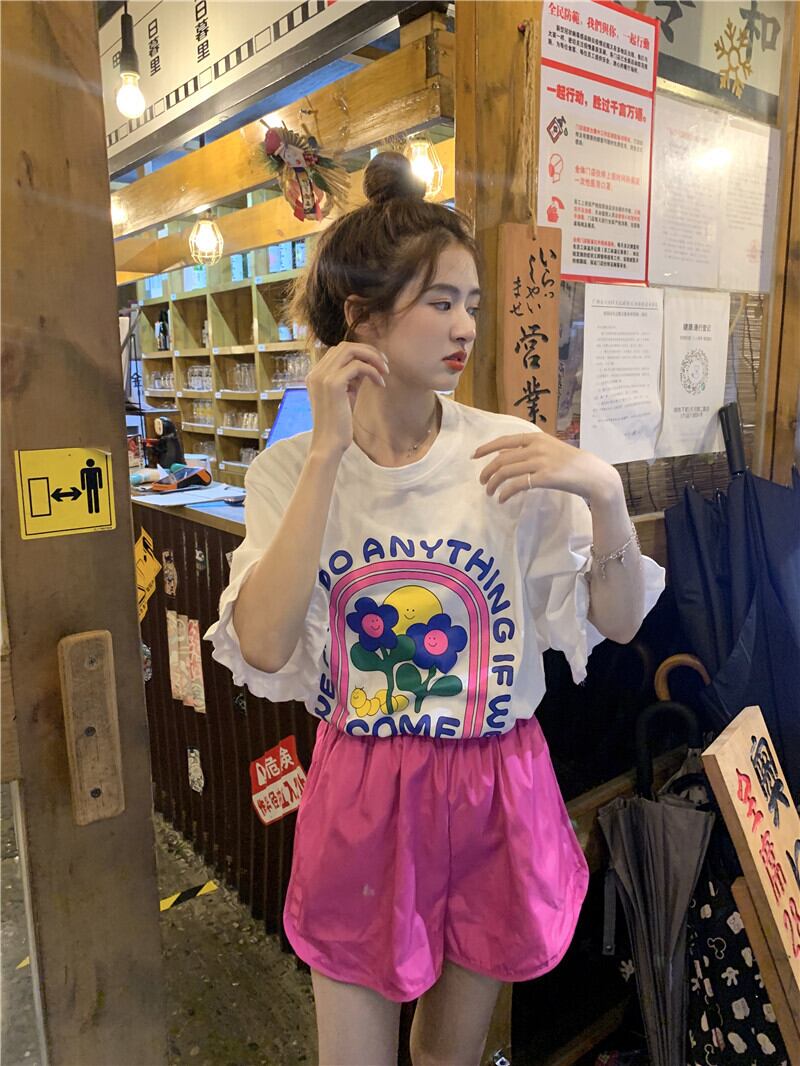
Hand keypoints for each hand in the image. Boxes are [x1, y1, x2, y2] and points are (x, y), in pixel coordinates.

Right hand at [306, 342, 388, 456]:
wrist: (329, 444)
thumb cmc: (339, 423)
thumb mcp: (346, 395)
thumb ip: (352, 378)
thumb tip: (368, 364)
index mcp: (316, 374)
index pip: (339, 350)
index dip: (361, 353)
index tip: (377, 364)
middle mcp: (316, 372)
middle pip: (345, 346)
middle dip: (368, 351)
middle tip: (385, 364)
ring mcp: (322, 376)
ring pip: (351, 351)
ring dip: (372, 357)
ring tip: (385, 371)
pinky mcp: (333, 384)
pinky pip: (358, 366)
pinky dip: (373, 371)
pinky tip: (380, 384)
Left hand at [473, 431, 620, 504]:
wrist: (593, 474)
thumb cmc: (571, 463)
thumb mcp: (549, 449)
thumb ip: (528, 450)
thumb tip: (503, 455)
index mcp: (536, 437)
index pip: (505, 440)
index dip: (486, 448)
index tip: (474, 456)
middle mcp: (537, 447)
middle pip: (502, 458)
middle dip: (488, 471)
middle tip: (482, 482)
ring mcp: (541, 461)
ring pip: (506, 472)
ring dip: (494, 484)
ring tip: (490, 493)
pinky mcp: (545, 477)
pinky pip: (517, 485)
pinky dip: (506, 493)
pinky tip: (502, 499)